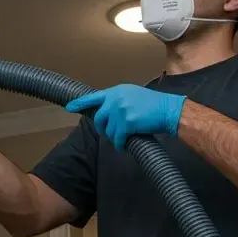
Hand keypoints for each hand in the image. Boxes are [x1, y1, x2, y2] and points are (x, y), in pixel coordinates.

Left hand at [66, 84, 185, 149]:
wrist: (168, 110)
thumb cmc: (153, 104)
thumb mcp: (133, 95)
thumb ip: (118, 101)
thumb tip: (106, 112)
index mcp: (117, 91)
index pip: (94, 97)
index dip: (80, 103)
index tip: (69, 107)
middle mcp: (116, 99)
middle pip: (99, 118)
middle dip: (102, 128)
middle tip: (110, 133)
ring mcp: (120, 111)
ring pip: (109, 131)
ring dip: (115, 138)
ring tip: (124, 138)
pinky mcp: (126, 123)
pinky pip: (117, 139)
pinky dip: (120, 145)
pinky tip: (125, 145)